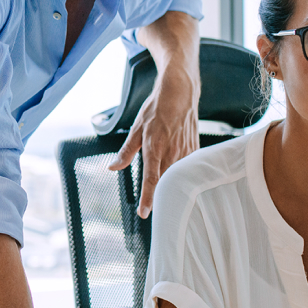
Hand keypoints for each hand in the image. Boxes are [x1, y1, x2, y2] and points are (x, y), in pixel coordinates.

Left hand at [107, 62, 199, 217]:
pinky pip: (188, 168)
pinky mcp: (194, 150)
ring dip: (171, 188)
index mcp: (154, 147)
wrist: (180, 93)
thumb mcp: (136, 128)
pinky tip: (178, 180)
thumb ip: (126, 151)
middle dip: (159, 198)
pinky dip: (182, 176)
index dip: (148, 198)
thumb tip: (112, 167)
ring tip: (166, 200)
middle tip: (152, 211)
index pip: (151, 178)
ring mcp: (185, 152)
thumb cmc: (157, 108)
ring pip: (178, 177)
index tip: (145, 214)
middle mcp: (172, 152)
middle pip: (166, 182)